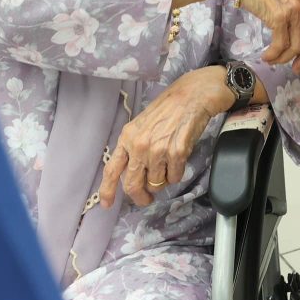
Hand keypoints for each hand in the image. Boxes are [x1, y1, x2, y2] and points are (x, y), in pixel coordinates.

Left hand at [99, 66, 233, 207]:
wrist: (192, 95)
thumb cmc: (168, 108)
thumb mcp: (142, 125)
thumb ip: (134, 148)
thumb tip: (133, 173)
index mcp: (127, 137)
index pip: (112, 169)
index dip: (107, 190)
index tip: (106, 204)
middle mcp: (139, 145)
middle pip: (133, 184)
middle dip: (140, 196)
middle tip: (147, 198)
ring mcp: (158, 150)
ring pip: (157, 183)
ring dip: (163, 180)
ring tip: (169, 165)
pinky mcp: (177, 153)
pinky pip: (175, 177)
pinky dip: (177, 174)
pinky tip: (179, 160)